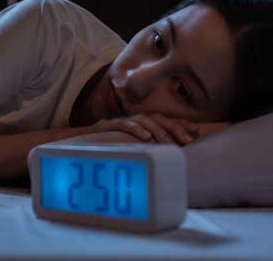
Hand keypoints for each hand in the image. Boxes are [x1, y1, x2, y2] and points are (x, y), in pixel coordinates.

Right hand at [85, 113, 230, 145]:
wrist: (77, 144)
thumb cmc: (106, 147)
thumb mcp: (130, 148)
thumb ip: (147, 148)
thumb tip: (169, 154)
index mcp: (139, 124)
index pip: (163, 120)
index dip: (179, 124)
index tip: (195, 131)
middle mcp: (132, 119)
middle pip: (157, 118)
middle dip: (174, 127)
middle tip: (188, 140)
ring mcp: (120, 120)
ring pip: (144, 119)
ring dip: (158, 130)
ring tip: (168, 142)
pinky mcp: (108, 124)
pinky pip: (124, 124)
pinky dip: (136, 129)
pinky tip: (145, 137)